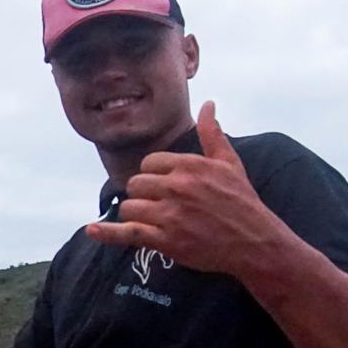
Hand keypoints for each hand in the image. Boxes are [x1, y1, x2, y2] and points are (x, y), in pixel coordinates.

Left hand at [84, 102, 285, 276]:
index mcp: (189, 166)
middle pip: (136, 184)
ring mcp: (170, 215)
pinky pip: (128, 233)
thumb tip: (208, 105)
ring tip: (155, 220)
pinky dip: (108, 233)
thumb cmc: (242, 202)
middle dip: (143, 194)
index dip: (155, 175)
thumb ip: (212, 134)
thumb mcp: (230, 163)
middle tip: (160, 205)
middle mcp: (177, 187)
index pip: (150, 163)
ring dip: (137, 214)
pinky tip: (93, 230)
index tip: (166, 186)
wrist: (254, 243)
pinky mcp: (165, 240)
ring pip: (130, 207)